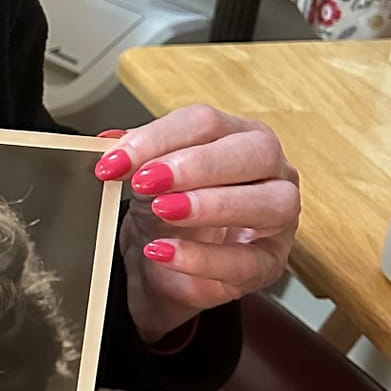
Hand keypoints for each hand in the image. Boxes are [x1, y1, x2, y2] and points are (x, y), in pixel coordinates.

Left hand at [93, 105, 299, 345]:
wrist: (162, 267)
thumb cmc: (165, 213)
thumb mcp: (144, 178)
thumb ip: (134, 158)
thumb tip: (111, 142)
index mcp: (238, 135)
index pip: (207, 123)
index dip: (158, 138)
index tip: (116, 160)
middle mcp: (271, 170)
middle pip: (255, 152)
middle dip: (196, 165)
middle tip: (147, 181)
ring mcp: (279, 218)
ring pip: (270, 203)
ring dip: (211, 204)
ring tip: (163, 211)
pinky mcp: (270, 264)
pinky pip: (247, 261)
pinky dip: (201, 257)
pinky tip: (164, 251)